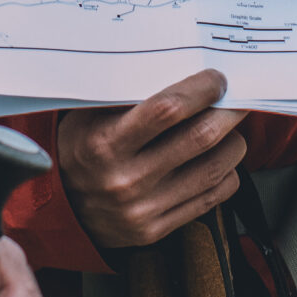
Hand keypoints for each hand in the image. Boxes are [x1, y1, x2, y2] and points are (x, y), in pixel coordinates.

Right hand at [57, 70, 246, 248]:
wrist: (60, 207)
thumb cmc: (81, 147)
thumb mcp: (90, 115)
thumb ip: (129, 95)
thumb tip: (182, 66)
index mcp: (106, 143)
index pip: (168, 109)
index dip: (201, 89)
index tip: (216, 78)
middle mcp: (126, 179)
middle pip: (200, 138)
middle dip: (229, 111)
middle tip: (236, 98)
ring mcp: (143, 209)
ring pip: (214, 169)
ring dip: (232, 142)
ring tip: (229, 128)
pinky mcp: (156, 230)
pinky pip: (210, 198)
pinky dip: (225, 173)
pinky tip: (219, 159)